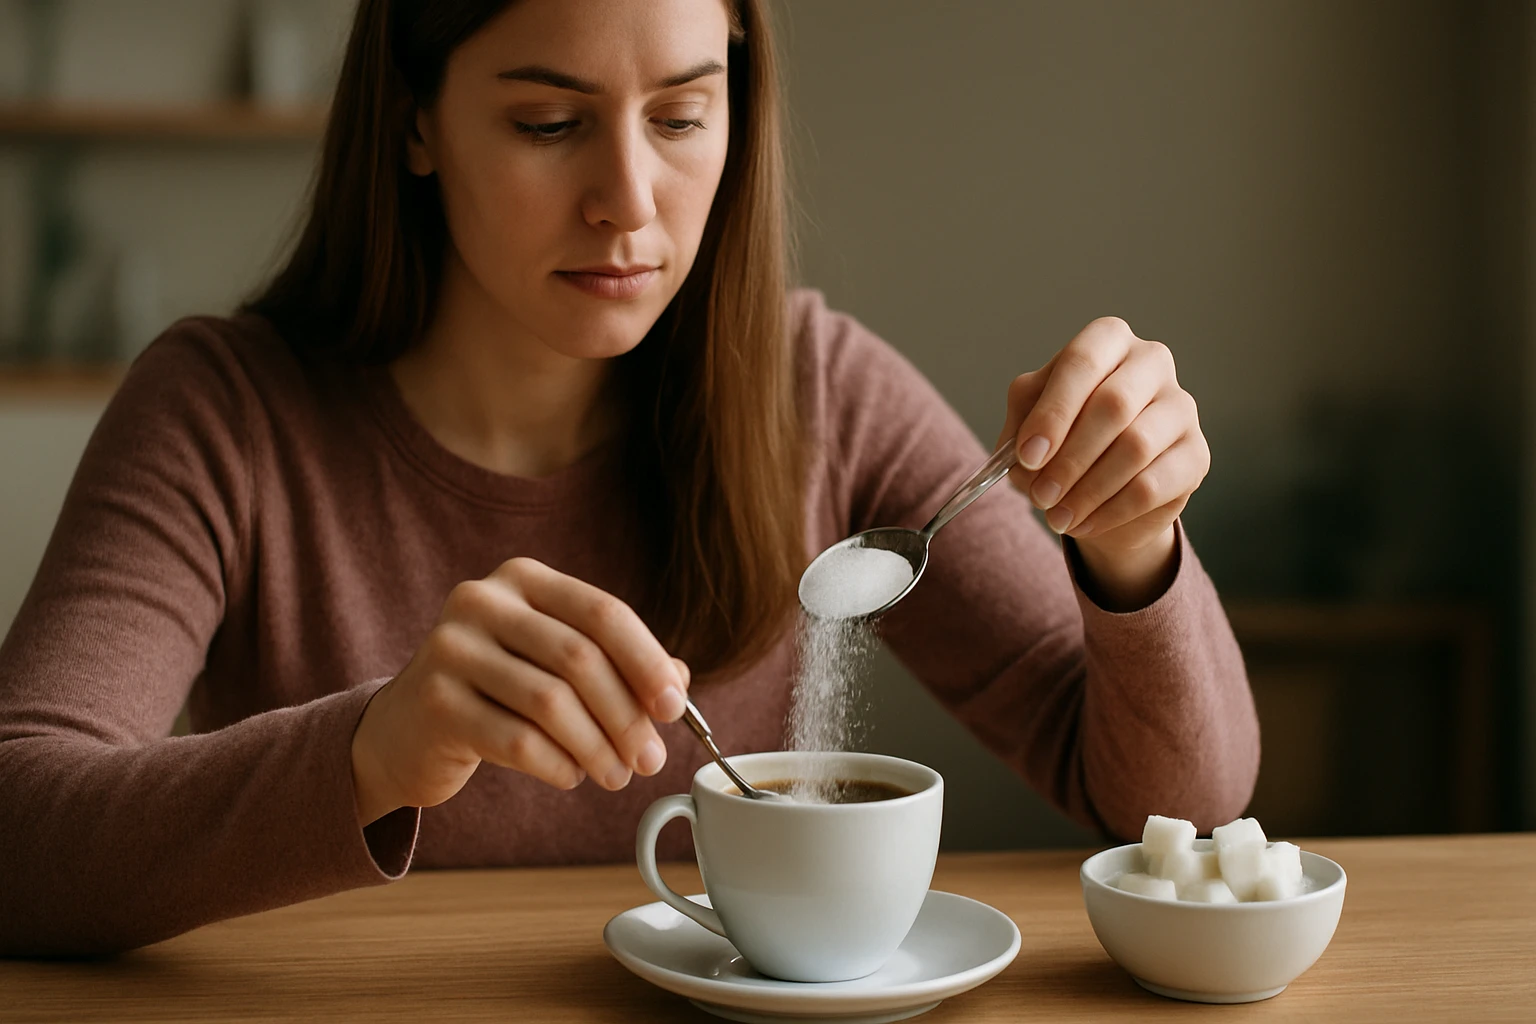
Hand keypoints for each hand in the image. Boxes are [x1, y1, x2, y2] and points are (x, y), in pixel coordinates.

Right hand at [350, 557, 689, 825]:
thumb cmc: (499, 693)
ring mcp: (450, 648)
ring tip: (617, 776)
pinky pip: (516, 740)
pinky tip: (571, 777)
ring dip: (596, 748)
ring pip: (550, 702)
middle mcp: (482, 601)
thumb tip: (679, 685)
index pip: (602, 613)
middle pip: (579, 658)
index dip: (647, 661)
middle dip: (626, 715)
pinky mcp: (433, 701)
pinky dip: (557, 764)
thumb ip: (618, 666)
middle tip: (651, 759)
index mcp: (524, 579)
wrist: (407, 731)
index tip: (674, 707)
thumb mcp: (556, 666)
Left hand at [998, 317, 1209, 607]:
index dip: (1053, 412)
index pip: (1082, 362)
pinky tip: (1083, 523)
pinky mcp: (1196, 454)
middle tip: (1041, 495)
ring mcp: (1181, 407)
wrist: (1101, 487)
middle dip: (1070, 457)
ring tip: (1057, 517)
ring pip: (1136, 447)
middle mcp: (1151, 363)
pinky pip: (1153, 486)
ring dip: (1088, 490)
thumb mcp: (1029, 426)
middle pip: (1114, 404)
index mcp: (1107, 341)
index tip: (1027, 456)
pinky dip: (1110, 510)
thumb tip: (1028, 457)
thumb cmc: (1062, 440)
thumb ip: (1022, 431)